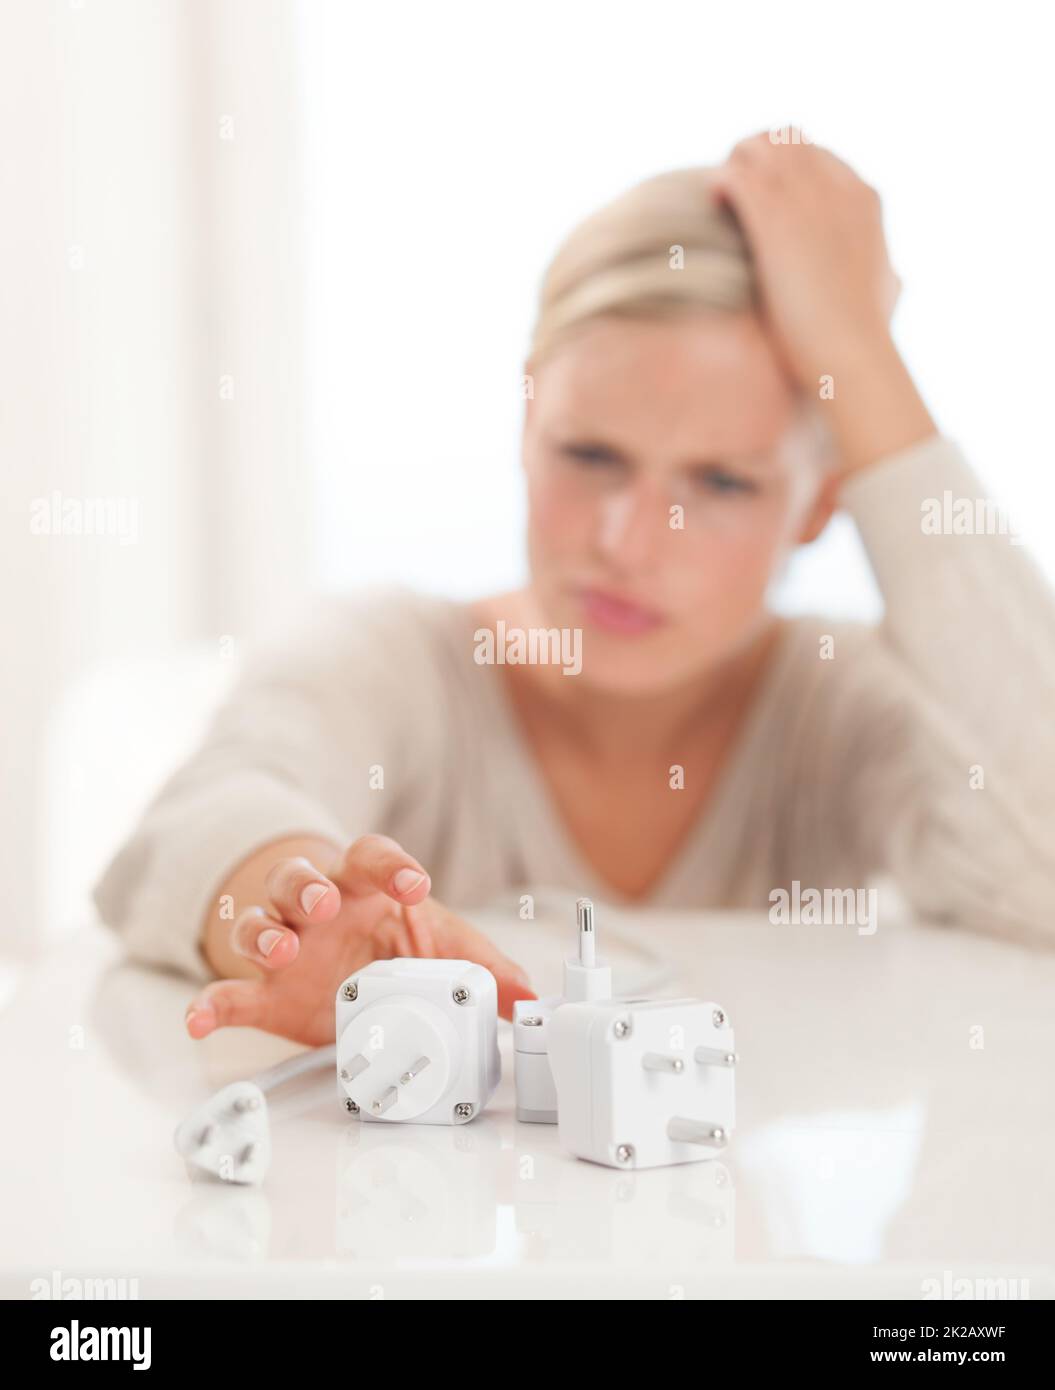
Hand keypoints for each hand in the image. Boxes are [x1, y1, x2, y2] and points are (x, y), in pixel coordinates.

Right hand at [185, 834, 534, 1044]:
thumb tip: (530, 996)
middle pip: (298, 877)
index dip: (391, 864)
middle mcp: (318, 907)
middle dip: (306, 885)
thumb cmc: (394, 945)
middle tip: (321, 902)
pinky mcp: (264, 994)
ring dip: (265, 934)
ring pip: (259, 924)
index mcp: (366, 886)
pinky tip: (201, 1019)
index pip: (371, 856)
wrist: (349, 966)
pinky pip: (227, 992)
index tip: (415, 883)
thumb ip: (486, 970)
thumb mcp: (444, 950)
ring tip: (281, 951)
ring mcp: (286, 947)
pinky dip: (210, 1004)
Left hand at [711, 129, 900, 388]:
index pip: (818, 154)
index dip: (785, 168)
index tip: (766, 194)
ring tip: (722, 198)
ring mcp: (804, 198)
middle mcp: (835, 187)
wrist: (852, 351)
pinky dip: (721, 183)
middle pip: (785, 139)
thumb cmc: (867, 334)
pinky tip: (714, 204)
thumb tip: (895, 279)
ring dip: (734, 165)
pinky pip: (736, 173)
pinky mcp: (773, 219)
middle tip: (736, 193)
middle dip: (754, 157)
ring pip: (757, 146)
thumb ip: (887, 274)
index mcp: (864, 199)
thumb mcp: (889, 292)